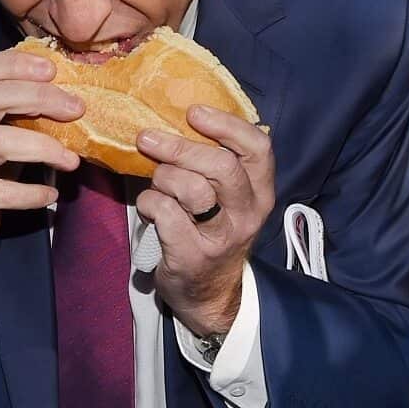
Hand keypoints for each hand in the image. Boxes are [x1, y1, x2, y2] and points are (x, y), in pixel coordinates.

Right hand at [0, 50, 83, 296]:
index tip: (53, 69)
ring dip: (42, 147)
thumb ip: (19, 111)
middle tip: (76, 109)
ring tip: (70, 160)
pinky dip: (32, 193)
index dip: (16, 65)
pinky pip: (3, 191)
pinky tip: (50, 195)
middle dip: (39, 98)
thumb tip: (69, 93)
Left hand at [135, 105, 274, 335]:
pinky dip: (148, 203)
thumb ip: (216, 163)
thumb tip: (179, 118)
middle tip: (148, 138)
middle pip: (221, 166)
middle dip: (179, 147)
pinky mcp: (193, 255)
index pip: (258, 147)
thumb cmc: (212, 231)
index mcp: (260, 191)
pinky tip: (148, 206)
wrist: (210, 295)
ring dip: (162, 177)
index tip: (194, 112)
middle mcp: (247, 213)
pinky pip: (164, 214)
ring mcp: (222, 237)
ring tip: (155, 182)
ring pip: (191, 188)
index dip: (225, 124)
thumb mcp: (229, 199)